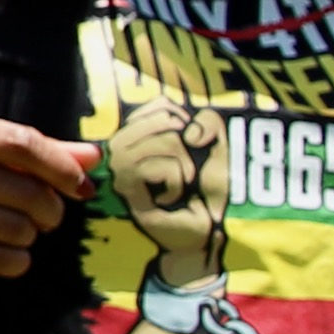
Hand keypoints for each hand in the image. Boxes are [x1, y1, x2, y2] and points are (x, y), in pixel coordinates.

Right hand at [0, 112, 101, 281]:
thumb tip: (94, 157)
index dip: (60, 167)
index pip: (21, 142)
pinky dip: (16, 261)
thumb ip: (39, 152)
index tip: (80, 186)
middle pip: (25, 191)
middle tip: (46, 216)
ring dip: (29, 236)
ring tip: (16, 231)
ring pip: (15, 229)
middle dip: (50, 210)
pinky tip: (9, 254)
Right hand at [100, 101, 228, 282]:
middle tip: (186, 169)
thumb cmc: (208, 186)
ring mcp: (119, 169)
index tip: (190, 144)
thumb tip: (190, 134)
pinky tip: (173, 197)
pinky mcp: (127, 191)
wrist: (207, 228)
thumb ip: (207, 122)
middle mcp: (118, 148)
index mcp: (137, 132)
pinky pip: (159, 166)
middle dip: (187, 143)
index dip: (187, 122)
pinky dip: (178, 180)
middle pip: (162, 119)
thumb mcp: (215, 144)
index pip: (160, 105)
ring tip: (182, 183)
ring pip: (162, 142)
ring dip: (184, 164)